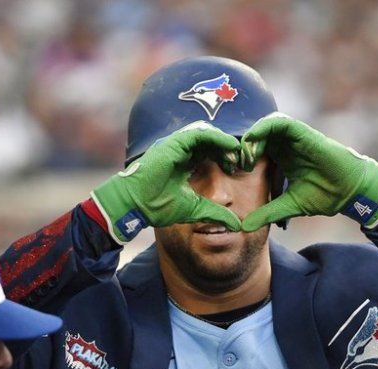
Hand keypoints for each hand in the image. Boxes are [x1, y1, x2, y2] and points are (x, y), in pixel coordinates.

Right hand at [91, 121, 242, 242]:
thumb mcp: (195, 210)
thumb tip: (237, 225)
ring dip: (225, 142)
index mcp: (183, 162)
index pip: (209, 152)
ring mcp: (175, 145)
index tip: (237, 168)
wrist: (135, 206)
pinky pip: (200, 134)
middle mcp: (180, 150)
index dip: (225, 157)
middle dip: (228, 149)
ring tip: (237, 154)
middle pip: (210, 141)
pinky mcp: (173, 143)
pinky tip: (230, 147)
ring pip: (207, 134)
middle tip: (242, 161)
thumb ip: (216, 213)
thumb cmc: (157, 207)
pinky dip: (217, 138)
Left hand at [238, 113, 377, 231]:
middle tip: (233, 165)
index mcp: (281, 158)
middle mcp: (285, 145)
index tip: (231, 173)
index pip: (254, 150)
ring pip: (263, 126)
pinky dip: (262, 129)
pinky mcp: (302, 132)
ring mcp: (294, 137)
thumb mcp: (288, 206)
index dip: (240, 158)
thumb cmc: (324, 195)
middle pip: (255, 136)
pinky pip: (278, 122)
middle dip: (241, 147)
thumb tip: (244, 227)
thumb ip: (267, 213)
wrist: (349, 191)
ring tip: (244, 158)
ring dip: (250, 138)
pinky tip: (253, 144)